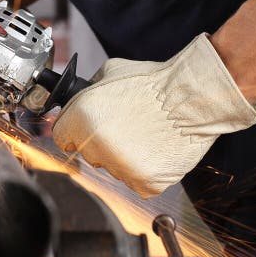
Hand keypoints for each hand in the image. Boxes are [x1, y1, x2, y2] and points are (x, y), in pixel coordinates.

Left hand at [53, 34, 255, 197]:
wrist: (193, 96)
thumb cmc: (154, 83)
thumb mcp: (108, 73)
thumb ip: (85, 92)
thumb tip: (73, 101)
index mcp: (81, 117)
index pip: (62, 138)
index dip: (75, 134)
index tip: (85, 132)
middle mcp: (96, 144)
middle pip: (89, 154)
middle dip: (102, 144)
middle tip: (126, 127)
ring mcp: (120, 166)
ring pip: (113, 170)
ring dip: (125, 158)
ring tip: (146, 135)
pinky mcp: (144, 182)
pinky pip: (137, 183)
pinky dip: (146, 172)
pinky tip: (157, 150)